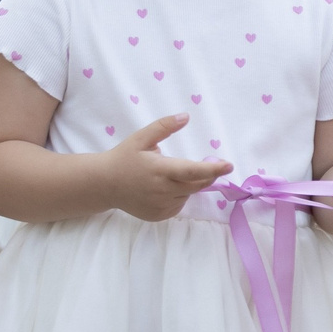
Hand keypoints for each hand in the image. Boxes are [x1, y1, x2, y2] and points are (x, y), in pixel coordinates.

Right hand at [100, 113, 230, 221]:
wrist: (104, 185)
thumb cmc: (124, 158)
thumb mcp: (141, 138)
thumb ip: (164, 127)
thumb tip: (186, 116)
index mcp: (159, 170)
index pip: (193, 171)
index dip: (213, 169)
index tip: (229, 166)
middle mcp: (162, 190)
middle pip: (197, 184)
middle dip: (205, 175)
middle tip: (201, 165)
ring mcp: (161, 206)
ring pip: (189, 194)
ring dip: (188, 184)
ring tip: (168, 176)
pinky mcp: (160, 215)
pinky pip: (179, 204)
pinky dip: (179, 195)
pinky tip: (162, 188)